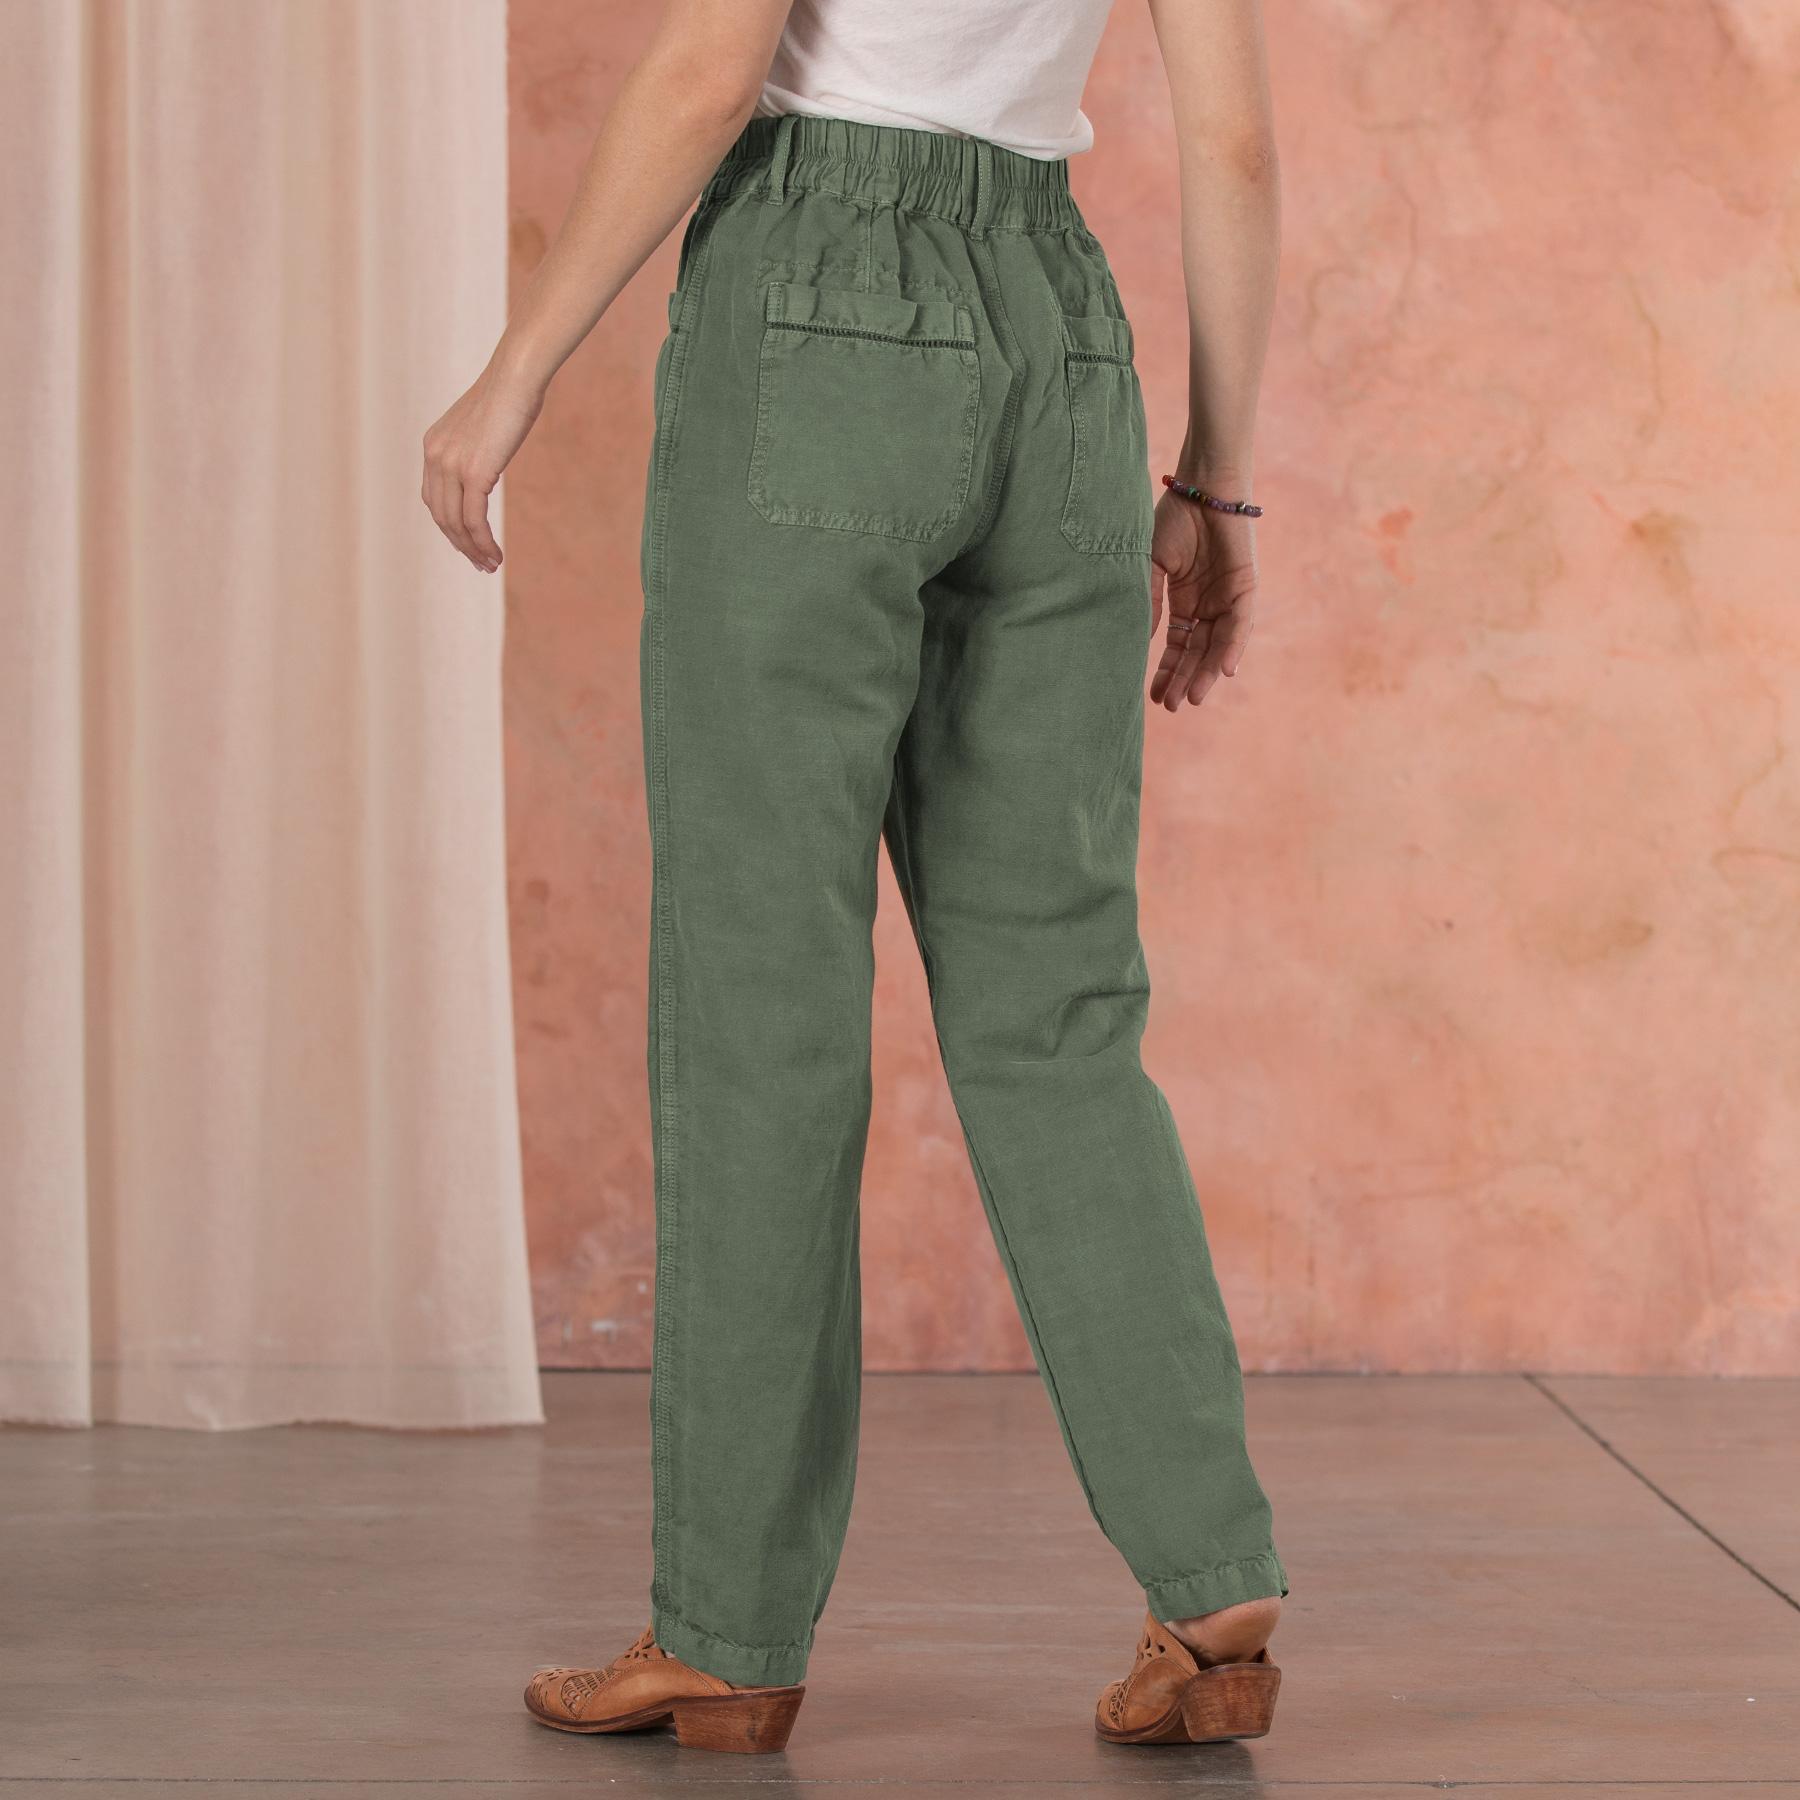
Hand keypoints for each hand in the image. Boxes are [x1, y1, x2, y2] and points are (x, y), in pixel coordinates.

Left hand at [421, 364, 543, 573]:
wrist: (515, 378)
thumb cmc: (509, 395)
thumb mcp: (483, 426)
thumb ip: (477, 448)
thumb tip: (487, 463)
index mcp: (433, 446)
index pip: (434, 499)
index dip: (449, 527)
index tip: (468, 543)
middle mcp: (435, 457)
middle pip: (441, 516)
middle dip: (460, 545)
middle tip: (480, 564)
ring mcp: (452, 466)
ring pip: (456, 523)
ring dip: (473, 550)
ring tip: (490, 565)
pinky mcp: (474, 473)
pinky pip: (474, 520)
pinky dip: (483, 542)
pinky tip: (495, 553)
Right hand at [1148, 486, 1257, 711]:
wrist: (1199, 486)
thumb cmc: (1171, 520)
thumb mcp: (1151, 568)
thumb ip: (1149, 604)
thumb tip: (1136, 644)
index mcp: (1185, 601)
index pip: (1177, 646)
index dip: (1167, 671)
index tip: (1155, 697)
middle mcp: (1208, 604)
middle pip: (1197, 652)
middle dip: (1185, 679)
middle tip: (1173, 707)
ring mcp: (1228, 597)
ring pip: (1219, 644)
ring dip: (1207, 672)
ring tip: (1194, 697)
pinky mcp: (1246, 586)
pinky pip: (1241, 623)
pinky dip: (1233, 646)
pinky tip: (1223, 670)